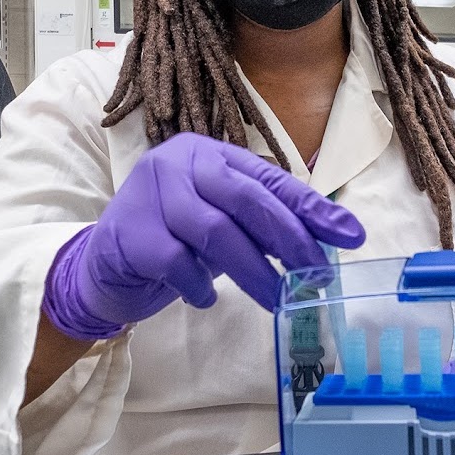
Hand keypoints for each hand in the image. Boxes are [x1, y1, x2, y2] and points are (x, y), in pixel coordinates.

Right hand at [42, 133, 365, 339]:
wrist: (104, 267)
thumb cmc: (172, 242)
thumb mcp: (221, 227)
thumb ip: (260, 225)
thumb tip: (323, 242)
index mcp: (208, 154)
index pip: (270, 179)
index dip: (312, 208)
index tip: (351, 235)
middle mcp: (179, 163)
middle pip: (245, 198)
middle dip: (290, 239)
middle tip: (317, 275)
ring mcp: (151, 193)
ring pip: (216, 231)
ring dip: (254, 272)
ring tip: (277, 300)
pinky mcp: (131, 232)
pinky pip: (178, 262)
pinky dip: (200, 286)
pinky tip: (205, 299)